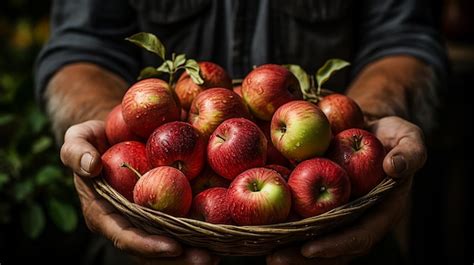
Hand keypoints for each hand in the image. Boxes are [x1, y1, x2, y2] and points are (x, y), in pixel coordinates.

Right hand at [60, 120, 218, 263]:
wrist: (114, 135)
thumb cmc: (94, 139)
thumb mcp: (78, 138)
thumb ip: (76, 150)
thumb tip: (91, 166)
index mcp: (104, 213)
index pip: (125, 236)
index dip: (147, 245)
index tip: (172, 247)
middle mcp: (127, 221)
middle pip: (153, 248)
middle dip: (179, 258)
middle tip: (208, 259)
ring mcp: (147, 218)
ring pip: (170, 244)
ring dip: (194, 252)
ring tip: (219, 254)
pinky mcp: (164, 209)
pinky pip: (181, 224)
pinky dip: (200, 231)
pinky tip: (222, 232)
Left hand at [267, 116, 425, 264]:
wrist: (370, 129)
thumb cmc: (391, 135)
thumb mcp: (408, 137)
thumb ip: (409, 152)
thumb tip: (394, 168)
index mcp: (381, 210)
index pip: (360, 235)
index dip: (336, 245)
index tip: (309, 248)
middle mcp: (358, 218)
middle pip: (332, 248)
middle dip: (304, 258)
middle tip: (275, 259)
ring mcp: (339, 214)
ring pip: (315, 240)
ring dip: (290, 249)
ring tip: (264, 253)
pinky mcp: (323, 204)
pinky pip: (305, 220)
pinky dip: (285, 227)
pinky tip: (261, 228)